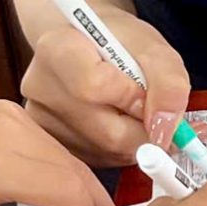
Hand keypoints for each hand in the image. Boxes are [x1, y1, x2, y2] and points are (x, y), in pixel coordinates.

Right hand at [22, 15, 190, 164]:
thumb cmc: (119, 43)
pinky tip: (115, 124)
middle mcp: (39, 88)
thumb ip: (168, 83)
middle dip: (142, 126)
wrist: (90, 47)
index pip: (94, 87)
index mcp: (56, 49)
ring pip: (108, 152)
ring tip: (128, 110)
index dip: (132, 97)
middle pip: (106, 132)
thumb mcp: (154, 49)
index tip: (145, 91)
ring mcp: (40, 123)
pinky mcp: (52, 147)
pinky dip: (120, 150)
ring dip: (134, 139)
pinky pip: (100, 162)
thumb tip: (164, 130)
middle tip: (147, 106)